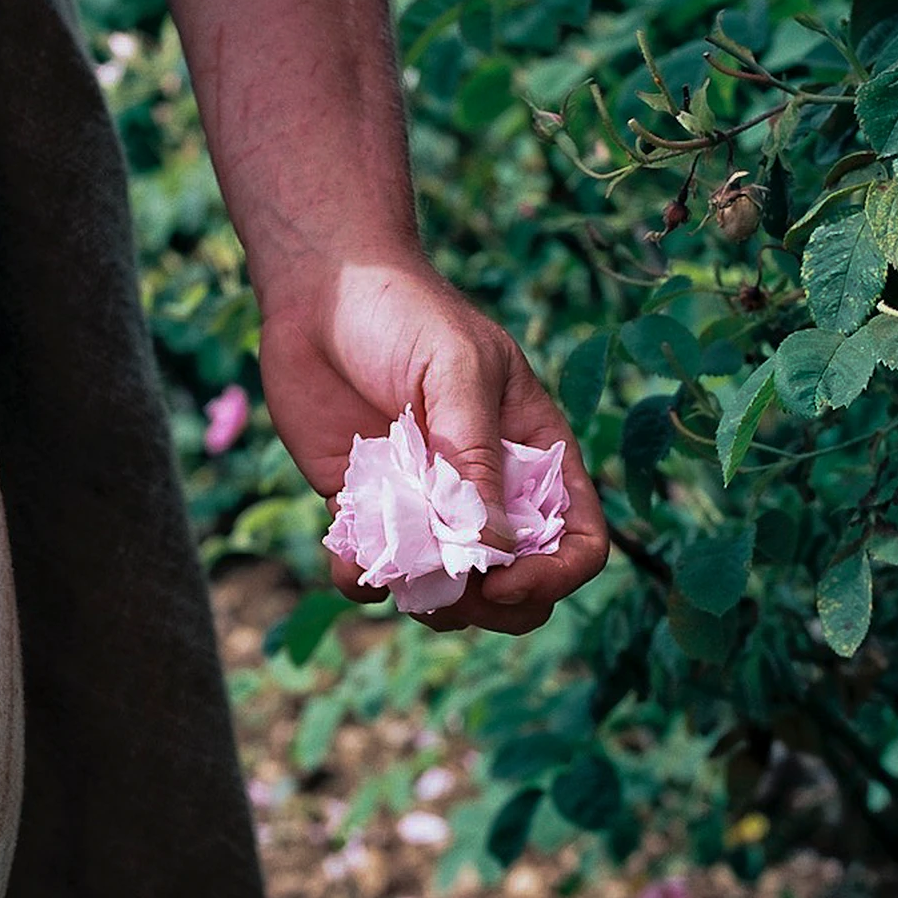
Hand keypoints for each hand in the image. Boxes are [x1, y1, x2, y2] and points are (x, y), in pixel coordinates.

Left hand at [259, 251, 608, 633]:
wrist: (319, 291)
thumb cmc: (405, 313)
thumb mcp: (457, 371)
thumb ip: (474, 456)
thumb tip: (494, 545)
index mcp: (533, 454)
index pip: (577, 538)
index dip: (554, 574)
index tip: (502, 580)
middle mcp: (487, 490)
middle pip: (520, 584)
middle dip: (492, 606)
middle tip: (449, 591)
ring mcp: (428, 505)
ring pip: (449, 592)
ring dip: (427, 601)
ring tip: (396, 572)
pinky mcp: (366, 509)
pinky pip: (374, 574)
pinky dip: (363, 581)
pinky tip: (347, 555)